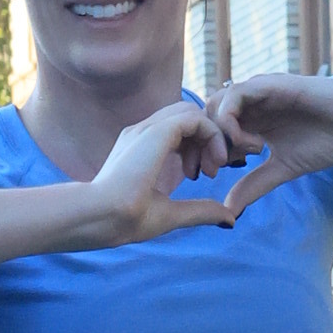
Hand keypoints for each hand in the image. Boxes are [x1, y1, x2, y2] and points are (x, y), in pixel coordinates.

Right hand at [84, 97, 245, 244]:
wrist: (102, 217)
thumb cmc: (126, 220)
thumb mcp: (173, 214)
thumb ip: (200, 211)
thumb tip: (230, 219)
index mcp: (141, 148)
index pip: (177, 129)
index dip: (198, 147)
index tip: (203, 175)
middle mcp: (143, 133)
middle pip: (186, 117)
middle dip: (206, 140)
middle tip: (211, 172)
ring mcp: (148, 129)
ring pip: (192, 113)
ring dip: (210, 137)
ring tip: (213, 168)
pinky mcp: (156, 132)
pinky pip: (194, 118)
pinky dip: (212, 135)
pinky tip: (214, 162)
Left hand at [201, 67, 332, 221]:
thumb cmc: (329, 141)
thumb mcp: (284, 169)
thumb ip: (255, 184)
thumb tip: (227, 210)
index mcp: (251, 120)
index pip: (210, 130)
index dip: (201, 153)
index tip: (205, 178)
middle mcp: (251, 103)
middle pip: (205, 115)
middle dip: (201, 144)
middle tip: (211, 172)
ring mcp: (260, 92)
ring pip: (216, 103)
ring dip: (215, 133)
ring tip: (229, 159)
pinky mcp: (273, 85)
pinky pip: (237, 94)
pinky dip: (233, 120)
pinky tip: (251, 145)